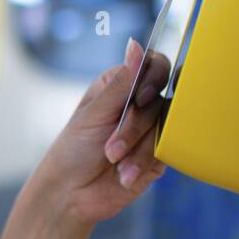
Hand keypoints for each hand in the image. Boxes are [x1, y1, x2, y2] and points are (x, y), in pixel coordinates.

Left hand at [30, 37, 170, 232]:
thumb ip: (120, 83)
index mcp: (120, 84)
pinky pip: (167, 151)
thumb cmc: (73, 150)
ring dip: (137, 150)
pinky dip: (143, 164)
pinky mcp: (159, 154)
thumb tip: (134, 44)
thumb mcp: (94, 114)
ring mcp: (151, 129)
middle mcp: (139, 103)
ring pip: (165, 128)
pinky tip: (125, 175)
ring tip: (113, 163)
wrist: (71, 194)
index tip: (140, 98)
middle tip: (110, 149)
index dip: (153, 78)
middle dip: (134, 128)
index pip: (154, 65)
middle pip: (159, 100)